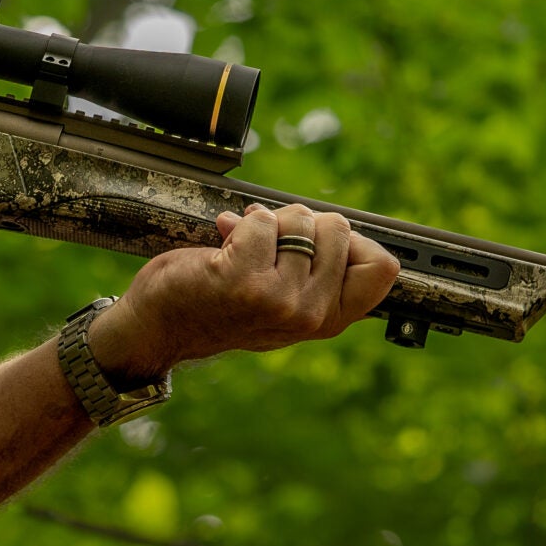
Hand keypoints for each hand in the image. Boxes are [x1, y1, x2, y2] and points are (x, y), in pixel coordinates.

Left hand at [86, 203, 401, 379]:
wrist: (161, 326)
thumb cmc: (219, 304)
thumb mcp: (282, 298)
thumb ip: (312, 269)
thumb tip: (326, 220)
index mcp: (328, 320)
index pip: (383, 268)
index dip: (354, 242)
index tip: (318, 245)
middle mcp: (311, 315)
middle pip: (340, 229)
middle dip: (302, 222)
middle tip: (270, 245)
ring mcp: (281, 301)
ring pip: (301, 219)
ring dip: (269, 220)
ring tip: (245, 247)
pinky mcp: (246, 282)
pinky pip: (262, 221)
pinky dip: (242, 222)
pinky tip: (225, 246)